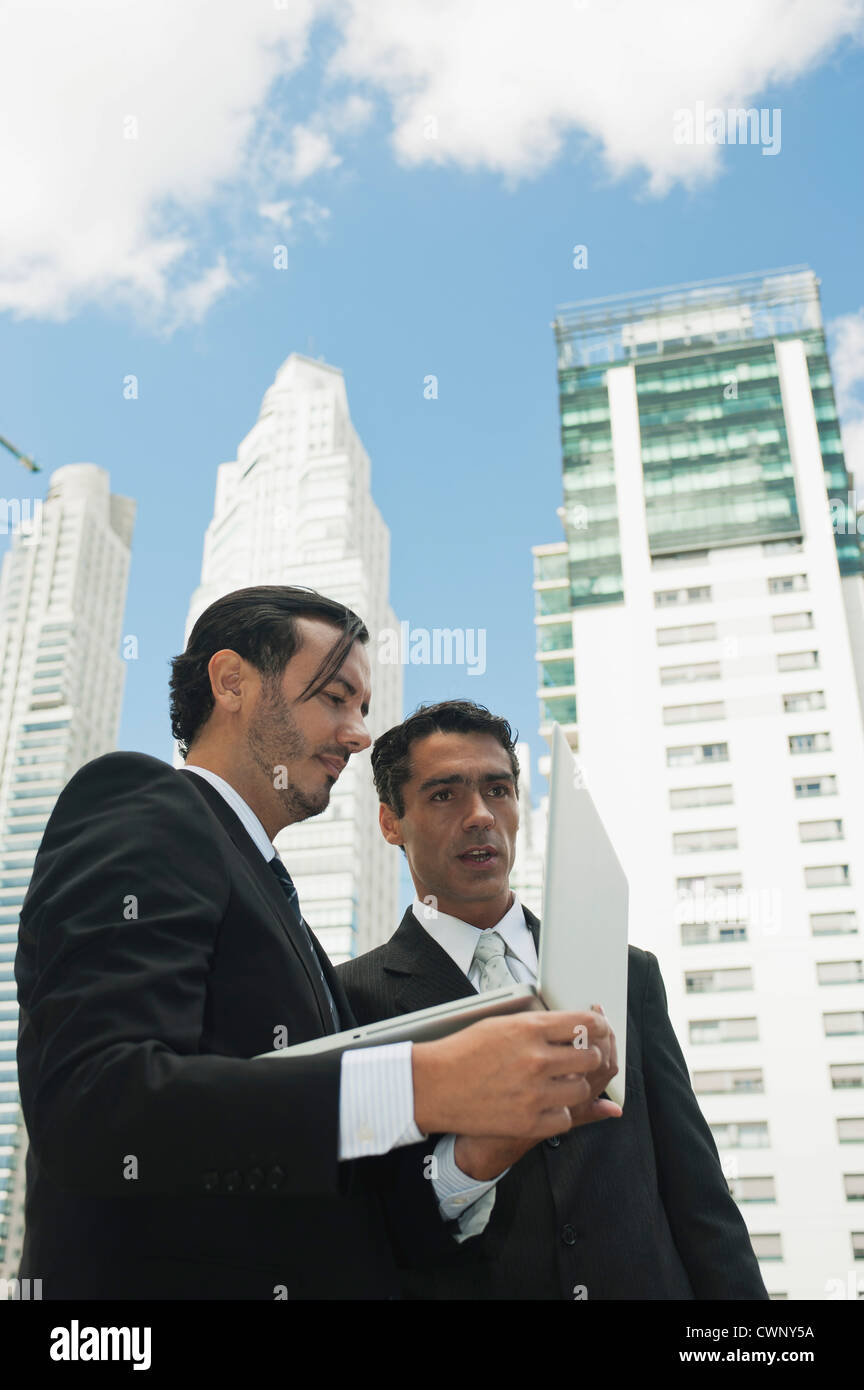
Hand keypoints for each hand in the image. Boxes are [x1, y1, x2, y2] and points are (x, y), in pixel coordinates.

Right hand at [450, 1006, 620, 1179]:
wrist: (436, 1086)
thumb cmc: (464, 1051)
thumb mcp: (502, 1024)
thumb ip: (540, 1026)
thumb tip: (572, 1028)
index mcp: (530, 1029)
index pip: (585, 1023)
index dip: (599, 1025)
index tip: (600, 1028)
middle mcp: (537, 1059)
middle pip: (590, 1057)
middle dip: (590, 1055)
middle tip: (581, 1057)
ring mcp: (534, 1093)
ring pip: (582, 1089)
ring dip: (576, 1085)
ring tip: (562, 1082)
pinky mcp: (529, 1122)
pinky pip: (566, 1118)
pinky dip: (560, 1112)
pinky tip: (548, 1103)